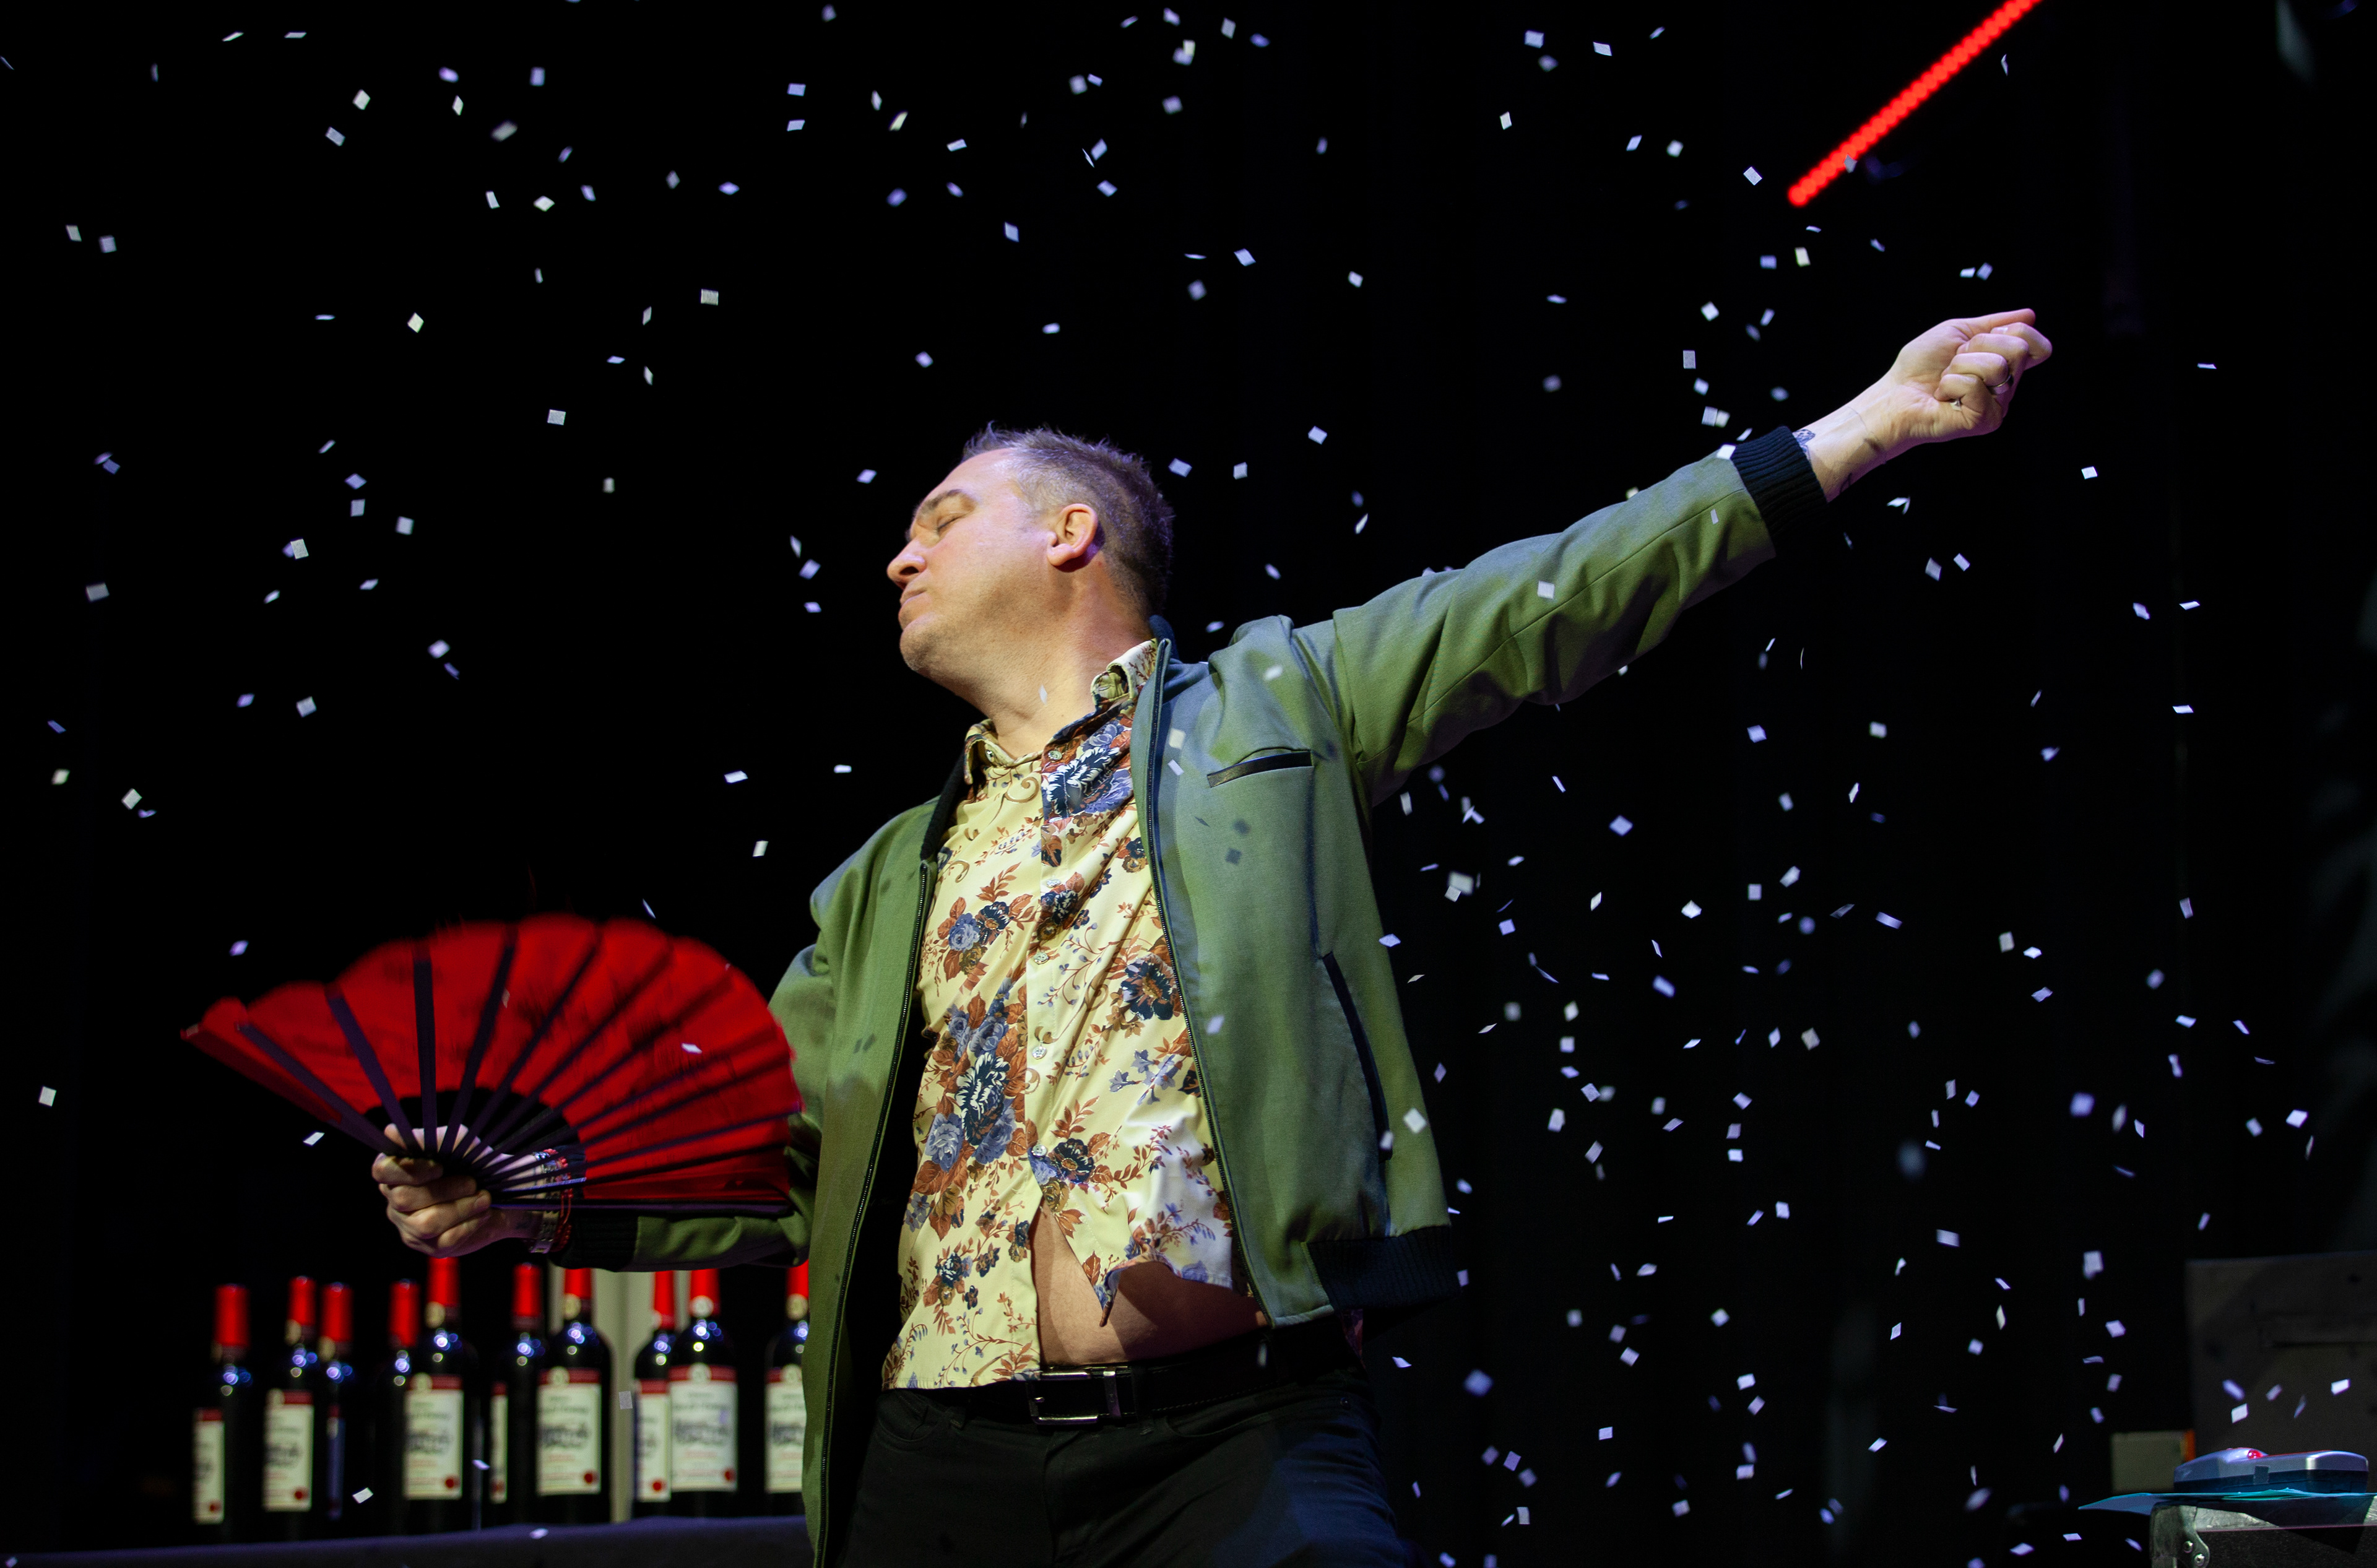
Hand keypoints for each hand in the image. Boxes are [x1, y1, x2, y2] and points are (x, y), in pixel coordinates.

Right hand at [373, 1126, 533, 1256]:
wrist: (504, 1190)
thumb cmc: (472, 1161)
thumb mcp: (457, 1143)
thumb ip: (427, 1139)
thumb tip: (391, 1132)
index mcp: (396, 1172)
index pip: (382, 1171)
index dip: (408, 1170)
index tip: (439, 1167)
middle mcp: (395, 1202)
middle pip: (404, 1199)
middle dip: (445, 1189)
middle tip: (472, 1183)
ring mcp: (410, 1228)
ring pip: (426, 1223)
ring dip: (461, 1208)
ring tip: (483, 1198)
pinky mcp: (432, 1247)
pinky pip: (445, 1240)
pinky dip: (470, 1224)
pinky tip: (483, 1214)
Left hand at [1799, 309, 2053, 497]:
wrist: (1893, 395)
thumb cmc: (1919, 367)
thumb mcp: (1957, 332)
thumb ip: (1994, 323)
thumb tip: (2031, 315)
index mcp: (2004, 367)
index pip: (2039, 346)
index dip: (2015, 332)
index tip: (1981, 338)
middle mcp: (2007, 388)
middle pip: (2019, 349)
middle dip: (1978, 345)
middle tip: (1955, 361)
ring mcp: (1998, 407)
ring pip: (1997, 365)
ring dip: (1961, 365)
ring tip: (1947, 380)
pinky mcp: (1984, 421)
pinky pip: (1975, 384)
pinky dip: (1952, 383)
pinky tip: (1944, 397)